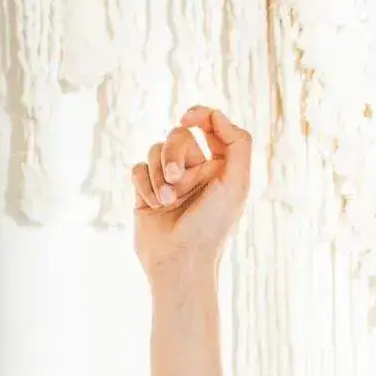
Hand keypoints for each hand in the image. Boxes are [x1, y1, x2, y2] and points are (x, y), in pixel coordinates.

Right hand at [130, 106, 251, 276]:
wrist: (180, 261)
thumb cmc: (212, 226)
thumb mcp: (237, 184)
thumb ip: (238, 143)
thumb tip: (216, 115)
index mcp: (220, 168)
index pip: (210, 126)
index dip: (199, 115)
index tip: (188, 118)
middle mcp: (195, 172)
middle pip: (177, 136)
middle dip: (173, 155)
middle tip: (175, 181)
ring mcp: (169, 180)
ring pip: (155, 150)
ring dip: (159, 174)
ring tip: (166, 202)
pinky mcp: (147, 190)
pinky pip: (138, 168)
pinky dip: (145, 184)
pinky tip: (153, 205)